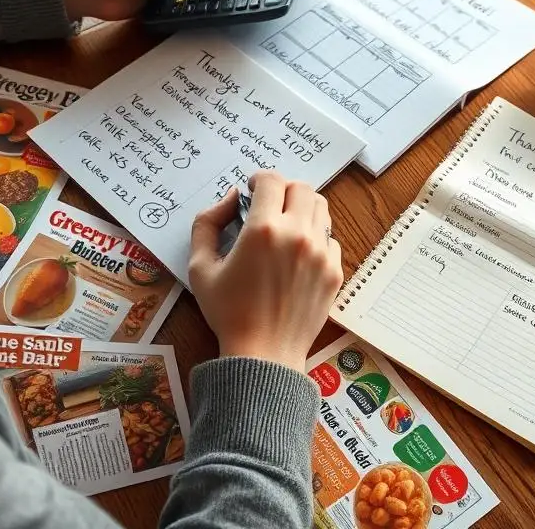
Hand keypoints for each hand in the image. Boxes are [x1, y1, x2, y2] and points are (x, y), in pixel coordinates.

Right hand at [189, 172, 342, 372]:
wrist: (263, 355)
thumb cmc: (228, 312)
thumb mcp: (199, 267)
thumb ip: (207, 223)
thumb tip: (232, 198)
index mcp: (263, 229)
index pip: (272, 179)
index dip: (259, 179)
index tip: (252, 190)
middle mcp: (297, 234)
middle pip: (302, 187)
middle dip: (283, 190)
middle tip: (270, 205)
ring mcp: (321, 252)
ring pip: (321, 208)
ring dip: (303, 208)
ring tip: (286, 226)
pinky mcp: (334, 271)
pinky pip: (330, 238)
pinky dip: (315, 237)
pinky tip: (298, 255)